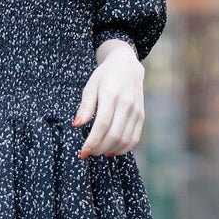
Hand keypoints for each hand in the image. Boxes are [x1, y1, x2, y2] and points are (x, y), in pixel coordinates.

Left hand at [72, 42, 144, 156]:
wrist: (127, 66)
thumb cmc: (104, 77)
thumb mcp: (90, 87)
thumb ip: (85, 107)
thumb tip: (77, 124)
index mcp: (111, 95)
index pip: (102, 125)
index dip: (92, 141)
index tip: (83, 152)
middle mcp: (126, 104)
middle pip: (114, 135)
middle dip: (99, 148)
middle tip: (88, 152)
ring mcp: (136, 111)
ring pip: (125, 140)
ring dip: (110, 150)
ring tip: (98, 151)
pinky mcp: (141, 116)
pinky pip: (134, 139)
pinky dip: (123, 149)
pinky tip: (111, 150)